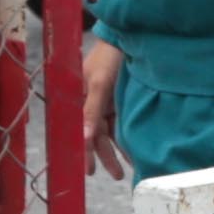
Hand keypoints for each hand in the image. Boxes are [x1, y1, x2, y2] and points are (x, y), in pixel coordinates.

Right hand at [81, 34, 127, 179]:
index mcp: (79, 99)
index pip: (81, 130)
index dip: (85, 151)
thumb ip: (91, 112)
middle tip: (117, 175)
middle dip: (106, 156)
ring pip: (110, 132)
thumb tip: (83, 140)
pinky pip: (121, 123)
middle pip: (96, 135)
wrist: (130, 37)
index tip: (89, 171)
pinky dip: (126, 136)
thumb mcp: (100, 85)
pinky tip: (134, 149)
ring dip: (119, 149)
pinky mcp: (119, 100)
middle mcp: (91, 102)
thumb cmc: (110, 58)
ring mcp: (106, 102)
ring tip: (130, 168)